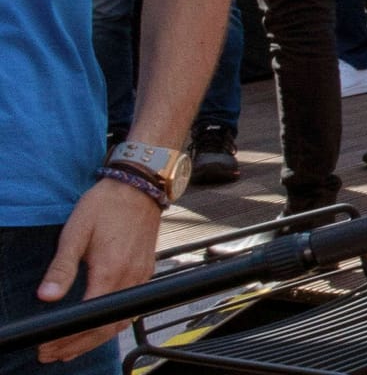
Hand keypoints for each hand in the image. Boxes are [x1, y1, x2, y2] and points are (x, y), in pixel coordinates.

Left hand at [35, 179, 161, 362]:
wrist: (140, 186)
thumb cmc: (106, 205)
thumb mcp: (75, 232)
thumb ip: (62, 267)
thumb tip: (47, 296)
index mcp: (111, 270)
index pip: (88, 317)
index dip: (66, 336)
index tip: (47, 345)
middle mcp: (131, 277)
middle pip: (107, 327)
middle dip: (78, 345)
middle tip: (53, 353)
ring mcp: (142, 276)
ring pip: (121, 321)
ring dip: (96, 339)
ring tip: (71, 347)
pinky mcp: (146, 271)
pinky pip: (131, 308)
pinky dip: (112, 325)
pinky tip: (98, 326)